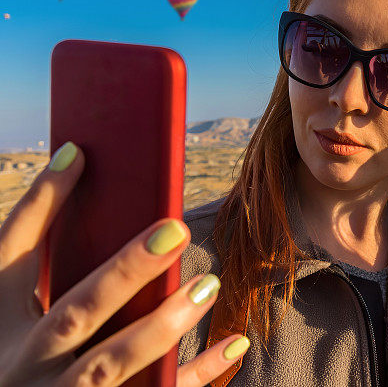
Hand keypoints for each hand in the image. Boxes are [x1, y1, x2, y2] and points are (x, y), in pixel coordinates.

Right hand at [0, 142, 247, 385]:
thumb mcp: (14, 320)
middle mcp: (23, 363)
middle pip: (77, 311)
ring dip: (164, 325)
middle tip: (175, 230)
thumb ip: (45, 268)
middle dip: (126, 271)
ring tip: (208, 284)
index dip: (42, 202)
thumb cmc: (22, 360)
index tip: (80, 153)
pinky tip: (235, 343)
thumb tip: (82, 170)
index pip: (12, 253)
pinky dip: (197, 373)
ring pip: (114, 363)